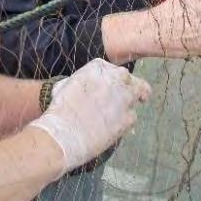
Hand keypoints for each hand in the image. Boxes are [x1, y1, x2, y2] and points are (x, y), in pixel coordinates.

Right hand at [28, 59, 149, 170]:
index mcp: (98, 67)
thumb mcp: (66, 85)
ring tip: (126, 111)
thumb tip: (89, 89)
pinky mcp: (128, 118)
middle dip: (131, 86)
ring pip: (140, 94)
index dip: (114, 79)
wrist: (63, 133)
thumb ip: (84, 82)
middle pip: (130, 79)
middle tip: (133, 95)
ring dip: (132, 102)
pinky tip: (115, 128)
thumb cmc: (60, 111)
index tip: (112, 87)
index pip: (113, 69)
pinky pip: (133, 117)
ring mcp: (125, 97)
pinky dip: (126, 121)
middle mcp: (115, 78)